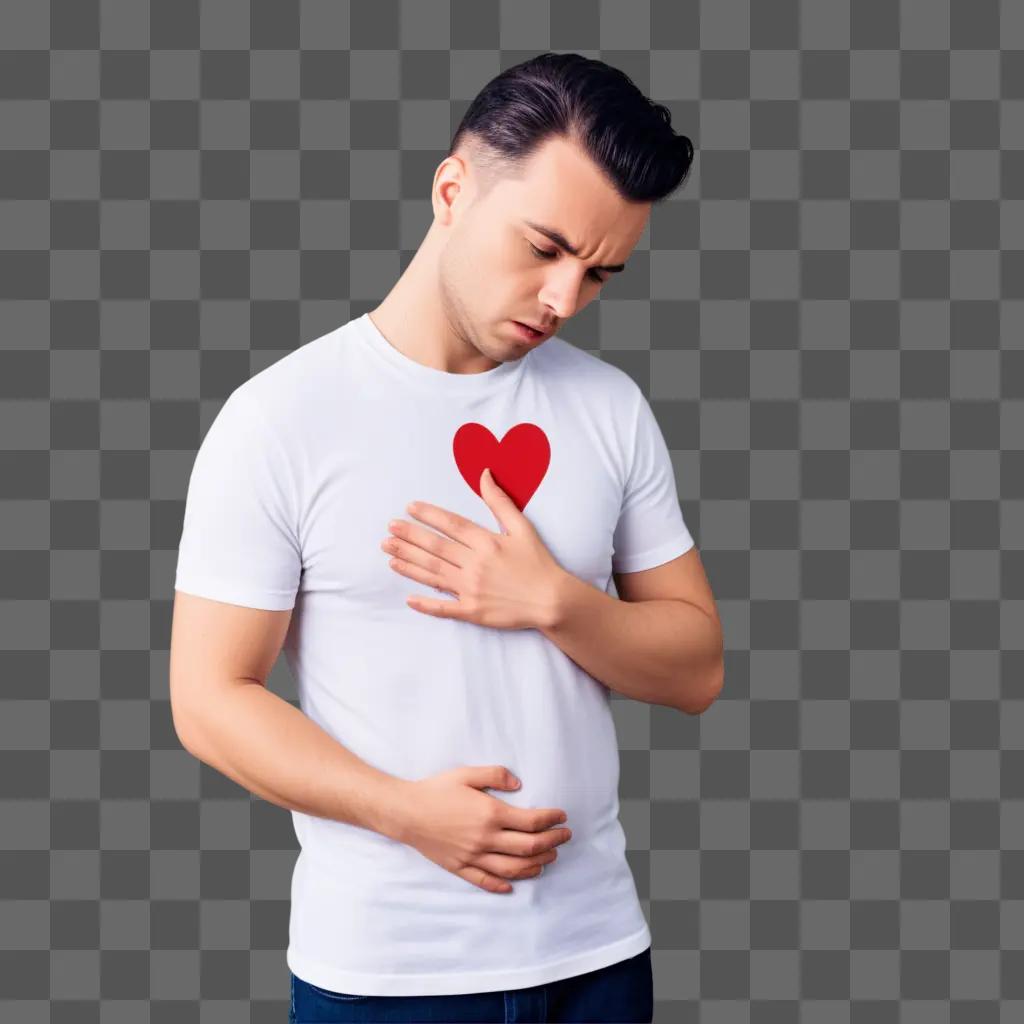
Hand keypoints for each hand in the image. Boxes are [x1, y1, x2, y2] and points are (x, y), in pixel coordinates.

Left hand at [381, 466, 567, 629]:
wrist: (552, 601)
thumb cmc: (538, 562)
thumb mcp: (522, 527)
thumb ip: (500, 501)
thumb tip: (485, 474)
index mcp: (486, 542)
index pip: (451, 525)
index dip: (428, 515)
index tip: (409, 508)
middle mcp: (475, 565)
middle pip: (435, 548)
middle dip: (410, 537)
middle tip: (389, 529)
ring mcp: (472, 590)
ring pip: (433, 574)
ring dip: (409, 563)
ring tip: (389, 553)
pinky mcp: (473, 611)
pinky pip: (444, 608)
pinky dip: (425, 604)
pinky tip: (408, 598)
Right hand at [389, 765, 572, 894]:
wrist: (405, 812)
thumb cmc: (436, 790)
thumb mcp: (466, 774)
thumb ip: (495, 775)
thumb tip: (519, 784)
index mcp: (490, 814)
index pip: (531, 821)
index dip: (551, 819)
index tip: (562, 816)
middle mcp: (485, 839)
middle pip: (529, 846)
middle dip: (552, 842)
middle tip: (564, 837)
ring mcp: (473, 856)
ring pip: (513, 868)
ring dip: (536, 864)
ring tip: (549, 859)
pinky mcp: (460, 867)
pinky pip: (485, 881)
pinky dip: (502, 885)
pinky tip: (513, 885)